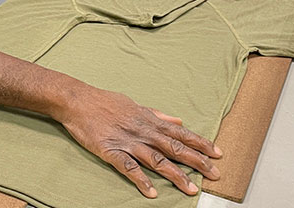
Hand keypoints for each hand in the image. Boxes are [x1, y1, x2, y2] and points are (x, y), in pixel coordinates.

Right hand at [58, 87, 221, 197]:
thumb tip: (177, 119)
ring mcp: (127, 142)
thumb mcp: (134, 103)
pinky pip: (128, 168)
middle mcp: (142, 131)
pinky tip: (152, 192)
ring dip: (175, 175)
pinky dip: (141, 180)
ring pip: (156, 160)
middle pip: (174, 148)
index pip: (180, 133)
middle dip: (197, 161)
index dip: (200, 143)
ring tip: (191, 188)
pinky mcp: (110, 151)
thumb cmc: (105, 101)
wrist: (77, 101)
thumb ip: (156, 114)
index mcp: (148, 119)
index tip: (217, 153)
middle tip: (215, 173)